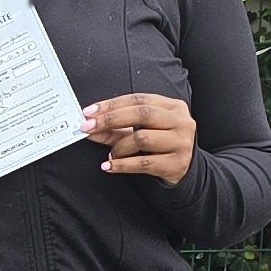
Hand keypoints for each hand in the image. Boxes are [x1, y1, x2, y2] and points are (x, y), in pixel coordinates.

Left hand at [82, 91, 196, 182]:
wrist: (183, 171)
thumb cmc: (160, 146)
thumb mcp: (140, 132)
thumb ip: (115, 129)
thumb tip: (89, 128)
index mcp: (173, 107)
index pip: (138, 100)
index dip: (112, 104)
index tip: (89, 112)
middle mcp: (181, 122)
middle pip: (142, 114)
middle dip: (110, 119)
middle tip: (88, 127)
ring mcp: (181, 142)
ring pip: (142, 138)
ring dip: (119, 147)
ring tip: (112, 154)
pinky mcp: (177, 164)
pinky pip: (144, 163)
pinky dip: (122, 165)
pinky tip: (109, 166)